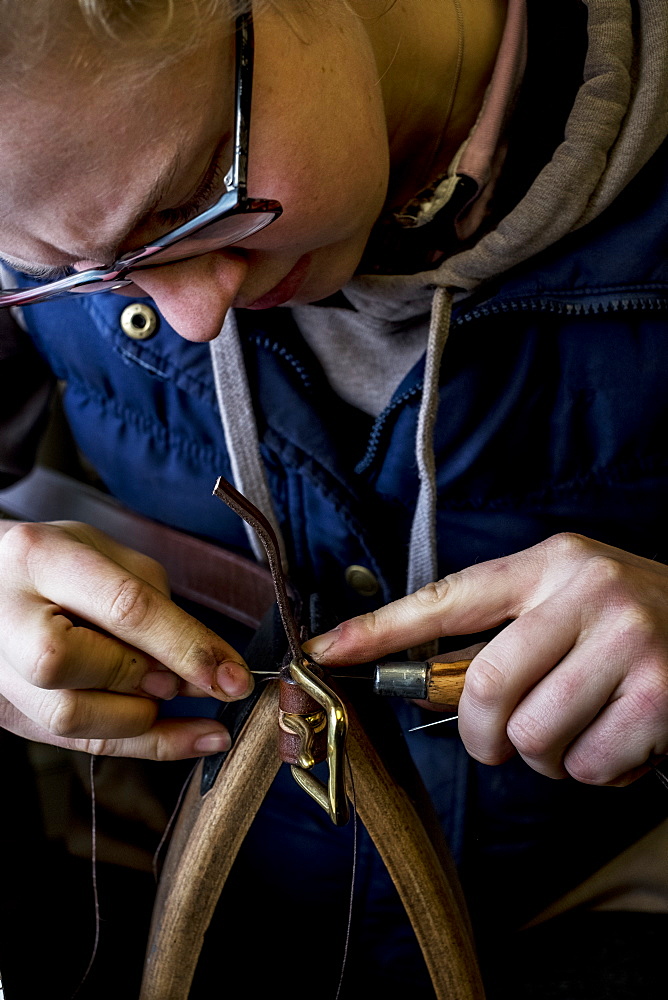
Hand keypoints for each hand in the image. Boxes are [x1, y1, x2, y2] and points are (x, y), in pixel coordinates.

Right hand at [0, 520, 252, 758]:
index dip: (185, 646)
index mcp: (38, 557)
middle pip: (73, 665)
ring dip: (142, 715)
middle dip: (147, 679)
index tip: (233, 676)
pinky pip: (78, 744)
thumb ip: (153, 603)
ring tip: (173, 693)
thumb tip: (202, 667)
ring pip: (71, 717)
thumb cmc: (57, 561)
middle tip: (190, 680)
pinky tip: (190, 739)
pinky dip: (143, 745)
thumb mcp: (108, 554)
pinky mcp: (7, 712)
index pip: (120, 607)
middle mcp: (5, 615)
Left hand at [303, 534, 667, 785]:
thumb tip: (424, 679)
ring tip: (576, 732)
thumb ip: (504, 632)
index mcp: (549, 563)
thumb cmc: (632, 620)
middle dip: (480, 734)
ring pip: (534, 734)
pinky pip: (587, 764)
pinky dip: (592, 772)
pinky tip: (617, 743)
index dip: (380, 629)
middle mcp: (586, 593)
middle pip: (483, 686)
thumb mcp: (567, 600)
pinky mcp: (660, 697)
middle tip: (497, 742)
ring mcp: (627, 641)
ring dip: (544, 756)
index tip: (326, 650)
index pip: (448, 597)